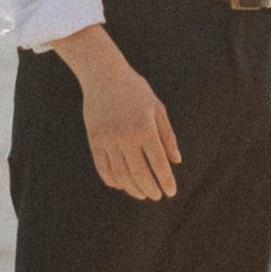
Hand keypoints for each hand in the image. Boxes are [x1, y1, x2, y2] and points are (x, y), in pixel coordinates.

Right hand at [58, 30, 182, 198]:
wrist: (103, 75)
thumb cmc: (136, 90)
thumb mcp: (157, 108)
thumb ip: (167, 135)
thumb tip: (176, 161)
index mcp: (145, 127)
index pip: (158, 163)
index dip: (166, 181)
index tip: (171, 193)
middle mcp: (126, 136)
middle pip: (139, 174)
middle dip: (150, 189)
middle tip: (157, 196)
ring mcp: (108, 140)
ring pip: (121, 175)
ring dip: (132, 189)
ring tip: (142, 193)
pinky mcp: (94, 141)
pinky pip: (103, 169)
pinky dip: (113, 181)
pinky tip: (122, 185)